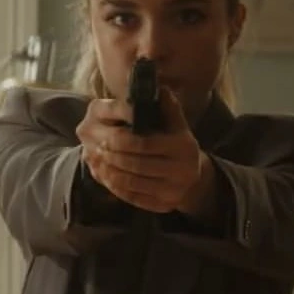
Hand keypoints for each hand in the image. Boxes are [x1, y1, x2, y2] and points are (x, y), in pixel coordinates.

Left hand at [77, 90, 217, 215]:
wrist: (195, 179)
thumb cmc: (179, 146)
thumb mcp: (178, 126)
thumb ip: (168, 107)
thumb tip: (159, 87)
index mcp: (182, 147)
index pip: (144, 144)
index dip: (123, 141)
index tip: (107, 137)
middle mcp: (180, 171)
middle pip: (136, 165)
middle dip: (114, 157)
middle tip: (98, 149)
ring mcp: (172, 192)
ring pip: (132, 183)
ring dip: (111, 173)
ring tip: (98, 162)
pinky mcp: (163, 206)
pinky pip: (134, 198)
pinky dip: (116, 188)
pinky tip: (106, 177)